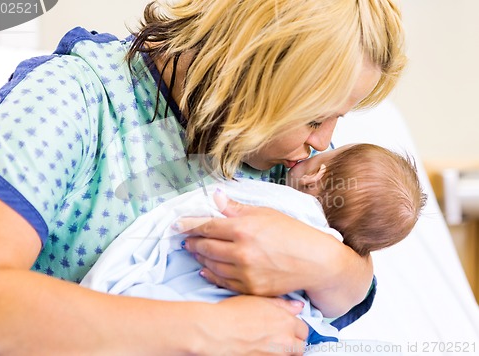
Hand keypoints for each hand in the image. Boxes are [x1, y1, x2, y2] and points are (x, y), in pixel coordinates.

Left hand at [177, 190, 335, 295]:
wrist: (316, 262)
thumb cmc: (293, 233)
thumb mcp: (266, 213)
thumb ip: (237, 208)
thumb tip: (216, 197)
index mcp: (244, 228)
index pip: (207, 225)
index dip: (189, 225)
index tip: (177, 224)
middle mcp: (241, 251)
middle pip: (205, 247)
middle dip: (193, 242)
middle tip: (186, 239)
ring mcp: (245, 273)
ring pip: (211, 266)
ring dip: (200, 258)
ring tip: (196, 252)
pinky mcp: (250, 289)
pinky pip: (222, 282)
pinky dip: (211, 275)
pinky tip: (205, 270)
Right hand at [199, 295, 308, 355]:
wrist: (215, 331)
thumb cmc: (232, 313)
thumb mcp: (258, 299)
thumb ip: (281, 304)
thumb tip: (297, 306)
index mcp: (286, 322)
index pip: (303, 329)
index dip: (295, 328)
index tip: (287, 327)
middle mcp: (285, 341)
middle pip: (300, 347)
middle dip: (292, 342)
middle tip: (279, 337)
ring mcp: (276, 355)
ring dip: (282, 351)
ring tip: (267, 344)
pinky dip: (270, 355)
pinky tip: (259, 349)